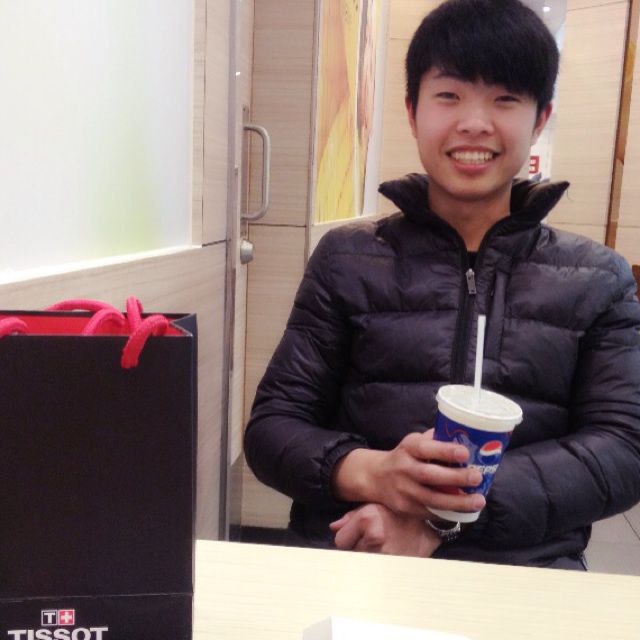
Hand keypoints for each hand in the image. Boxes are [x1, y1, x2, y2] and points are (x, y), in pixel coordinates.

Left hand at [329, 503, 440, 556]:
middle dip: (356, 547)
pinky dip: (376, 563)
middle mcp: (374, 537)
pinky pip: (374, 568)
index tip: (356, 535)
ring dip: (366, 555)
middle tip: (370, 540)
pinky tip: (386, 553)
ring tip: (380, 546)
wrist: (428, 528)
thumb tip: (334, 527)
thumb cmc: (399, 514)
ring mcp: (384, 554)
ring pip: (361, 560)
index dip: (347, 537)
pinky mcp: (393, 566)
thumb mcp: (374, 506)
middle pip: (349, 553)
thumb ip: (352, 516)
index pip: (340, 540)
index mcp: (367, 518)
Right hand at [332, 430, 484, 516]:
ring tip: (478, 501)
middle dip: (455, 477)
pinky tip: (464, 511)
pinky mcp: (405, 507)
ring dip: (457, 502)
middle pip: (429, 475)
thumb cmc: (404, 457)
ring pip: (431, 499)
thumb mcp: (414, 442)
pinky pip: (429, 512)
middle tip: (477, 477)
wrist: (375, 477)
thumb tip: (465, 436)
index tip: (465, 453)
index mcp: (408, 448)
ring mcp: (403, 490)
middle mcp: (403, 468)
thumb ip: (435, 440)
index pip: (425, 448)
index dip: (445, 451)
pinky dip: (448, 513)